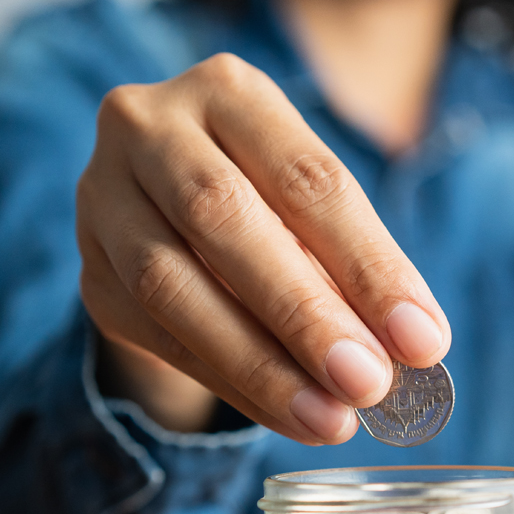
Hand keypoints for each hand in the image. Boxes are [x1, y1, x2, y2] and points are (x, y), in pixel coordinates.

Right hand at [77, 53, 449, 439]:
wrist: (169, 217)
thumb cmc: (270, 209)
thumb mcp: (316, 216)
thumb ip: (356, 269)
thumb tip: (416, 344)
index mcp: (229, 93)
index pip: (308, 179)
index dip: (369, 265)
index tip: (422, 342)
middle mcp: (150, 128)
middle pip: (225, 218)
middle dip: (305, 314)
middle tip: (368, 384)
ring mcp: (104, 199)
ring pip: (173, 285)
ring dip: (262, 365)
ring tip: (330, 419)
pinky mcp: (91, 273)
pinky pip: (159, 338)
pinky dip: (233, 385)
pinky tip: (289, 416)